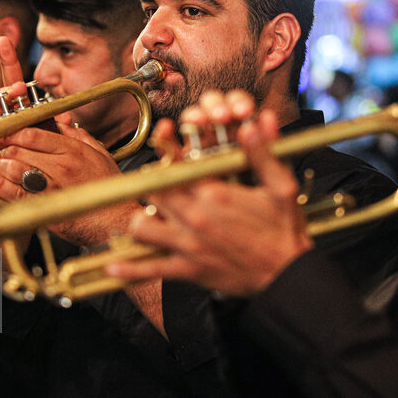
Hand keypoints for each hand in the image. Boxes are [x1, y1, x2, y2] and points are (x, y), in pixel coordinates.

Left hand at [0, 122, 139, 245]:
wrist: (114, 220)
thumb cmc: (108, 188)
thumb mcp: (101, 155)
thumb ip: (81, 137)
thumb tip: (62, 124)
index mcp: (73, 150)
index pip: (34, 134)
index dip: (13, 130)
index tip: (2, 130)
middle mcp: (61, 166)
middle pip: (20, 149)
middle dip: (1, 146)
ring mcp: (51, 186)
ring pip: (14, 168)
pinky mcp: (44, 206)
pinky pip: (14, 192)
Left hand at [106, 90, 312, 296]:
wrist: (286, 275)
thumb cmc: (283, 229)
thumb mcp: (280, 186)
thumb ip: (263, 153)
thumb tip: (256, 122)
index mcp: (214, 192)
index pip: (176, 164)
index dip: (164, 147)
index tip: (161, 136)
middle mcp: (194, 216)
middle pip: (153, 191)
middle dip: (152, 181)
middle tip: (155, 176)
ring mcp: (187, 244)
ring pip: (143, 226)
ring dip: (141, 218)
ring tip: (150, 212)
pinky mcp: (187, 270)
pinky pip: (150, 269)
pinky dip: (128, 270)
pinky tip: (111, 268)